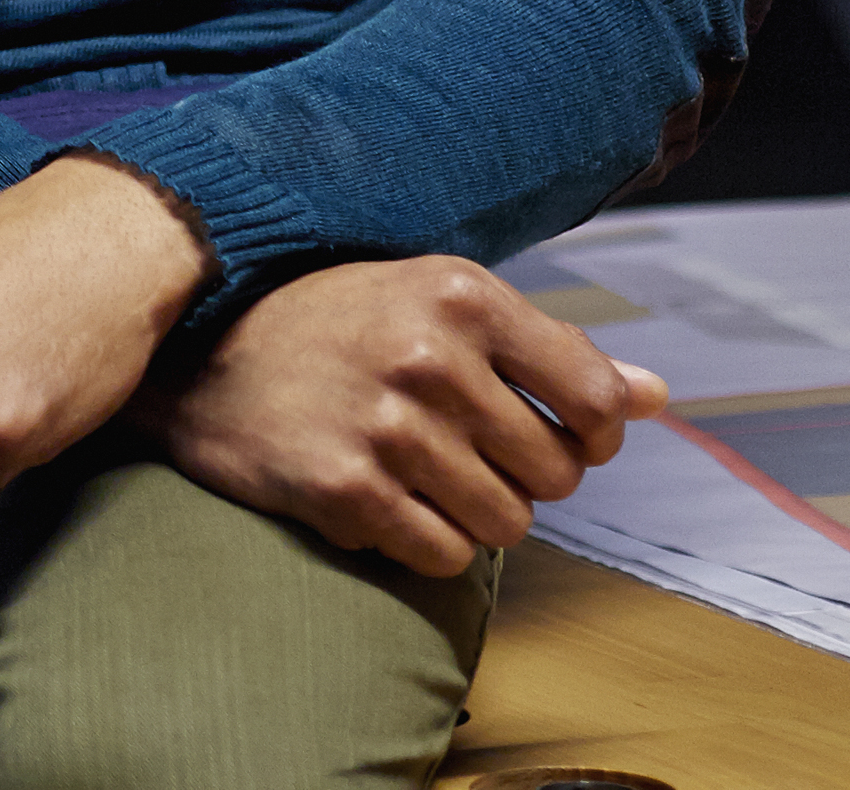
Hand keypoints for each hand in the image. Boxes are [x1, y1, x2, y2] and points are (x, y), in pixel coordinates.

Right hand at [155, 254, 666, 574]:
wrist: (192, 348)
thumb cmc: (329, 319)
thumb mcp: (436, 302)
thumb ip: (550, 348)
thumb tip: (656, 395)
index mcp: (462, 293)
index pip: (597, 398)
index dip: (594, 433)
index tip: (559, 431)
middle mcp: (430, 355)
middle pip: (557, 473)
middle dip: (526, 476)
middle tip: (469, 451)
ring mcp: (387, 425)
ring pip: (506, 524)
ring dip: (476, 515)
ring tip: (424, 475)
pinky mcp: (345, 488)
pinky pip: (443, 556)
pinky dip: (426, 542)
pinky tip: (385, 499)